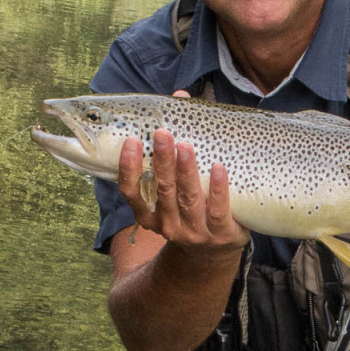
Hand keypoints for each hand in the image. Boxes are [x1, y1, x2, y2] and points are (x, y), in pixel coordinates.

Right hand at [117, 92, 248, 252]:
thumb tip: (180, 96)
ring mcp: (194, 231)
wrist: (214, 253)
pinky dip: (218, 188)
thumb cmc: (191, 206)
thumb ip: (173, 145)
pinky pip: (218, 209)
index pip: (131, 192)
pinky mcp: (221, 234)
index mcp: (149, 213)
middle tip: (163, 133)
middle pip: (163, 190)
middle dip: (162, 161)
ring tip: (186, 146)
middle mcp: (168, 225)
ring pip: (188, 198)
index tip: (131, 142)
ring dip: (186, 171)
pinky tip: (219, 168)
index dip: (129, 168)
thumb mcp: (175, 186)